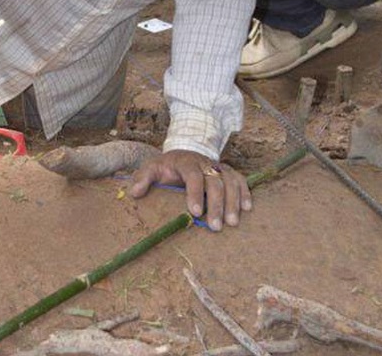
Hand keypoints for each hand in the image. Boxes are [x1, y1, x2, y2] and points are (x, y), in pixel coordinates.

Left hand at [128, 149, 251, 230]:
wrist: (182, 154)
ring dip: (233, 202)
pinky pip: (240, 179)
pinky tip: (248, 208)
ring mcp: (218, 166)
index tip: (194, 212)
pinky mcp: (228, 172)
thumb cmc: (166, 167)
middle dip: (216, 204)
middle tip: (215, 227)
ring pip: (230, 181)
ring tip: (233, 223)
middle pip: (214, 181)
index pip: (193, 175)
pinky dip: (245, 192)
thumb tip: (134, 193)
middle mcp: (204, 163)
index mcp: (185, 162)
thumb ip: (143, 178)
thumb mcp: (151, 168)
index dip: (194, 193)